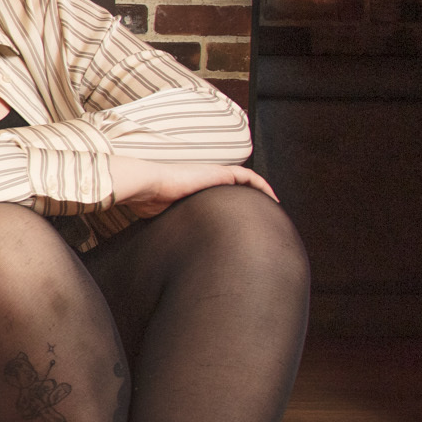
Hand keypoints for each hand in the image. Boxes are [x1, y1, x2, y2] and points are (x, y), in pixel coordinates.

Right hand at [109, 156, 277, 219]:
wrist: (147, 186)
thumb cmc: (149, 203)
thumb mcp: (165, 218)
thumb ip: (175, 226)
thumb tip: (172, 248)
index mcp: (196, 191)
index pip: (221, 197)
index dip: (235, 206)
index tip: (245, 221)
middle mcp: (207, 181)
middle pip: (238, 190)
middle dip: (253, 202)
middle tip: (263, 219)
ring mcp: (215, 175)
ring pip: (247, 182)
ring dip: (262, 193)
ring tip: (274, 208)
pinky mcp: (220, 173)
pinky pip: (249, 177)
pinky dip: (262, 186)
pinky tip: (272, 198)